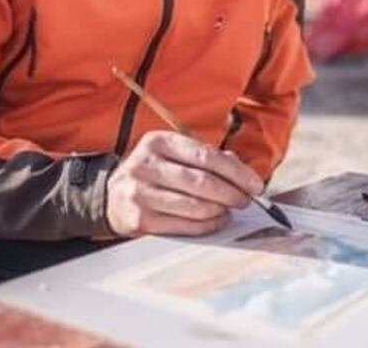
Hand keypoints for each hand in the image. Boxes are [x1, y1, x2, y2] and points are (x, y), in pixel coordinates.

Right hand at [105, 131, 263, 236]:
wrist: (111, 196)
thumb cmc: (153, 174)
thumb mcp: (173, 155)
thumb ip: (206, 159)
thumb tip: (244, 174)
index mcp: (159, 142)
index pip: (207, 156)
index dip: (236, 172)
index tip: (256, 185)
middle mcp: (147, 164)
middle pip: (202, 182)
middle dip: (232, 193)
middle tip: (246, 200)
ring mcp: (140, 192)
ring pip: (194, 206)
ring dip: (220, 211)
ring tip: (230, 211)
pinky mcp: (139, 218)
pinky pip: (183, 225)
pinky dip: (206, 225)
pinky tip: (215, 221)